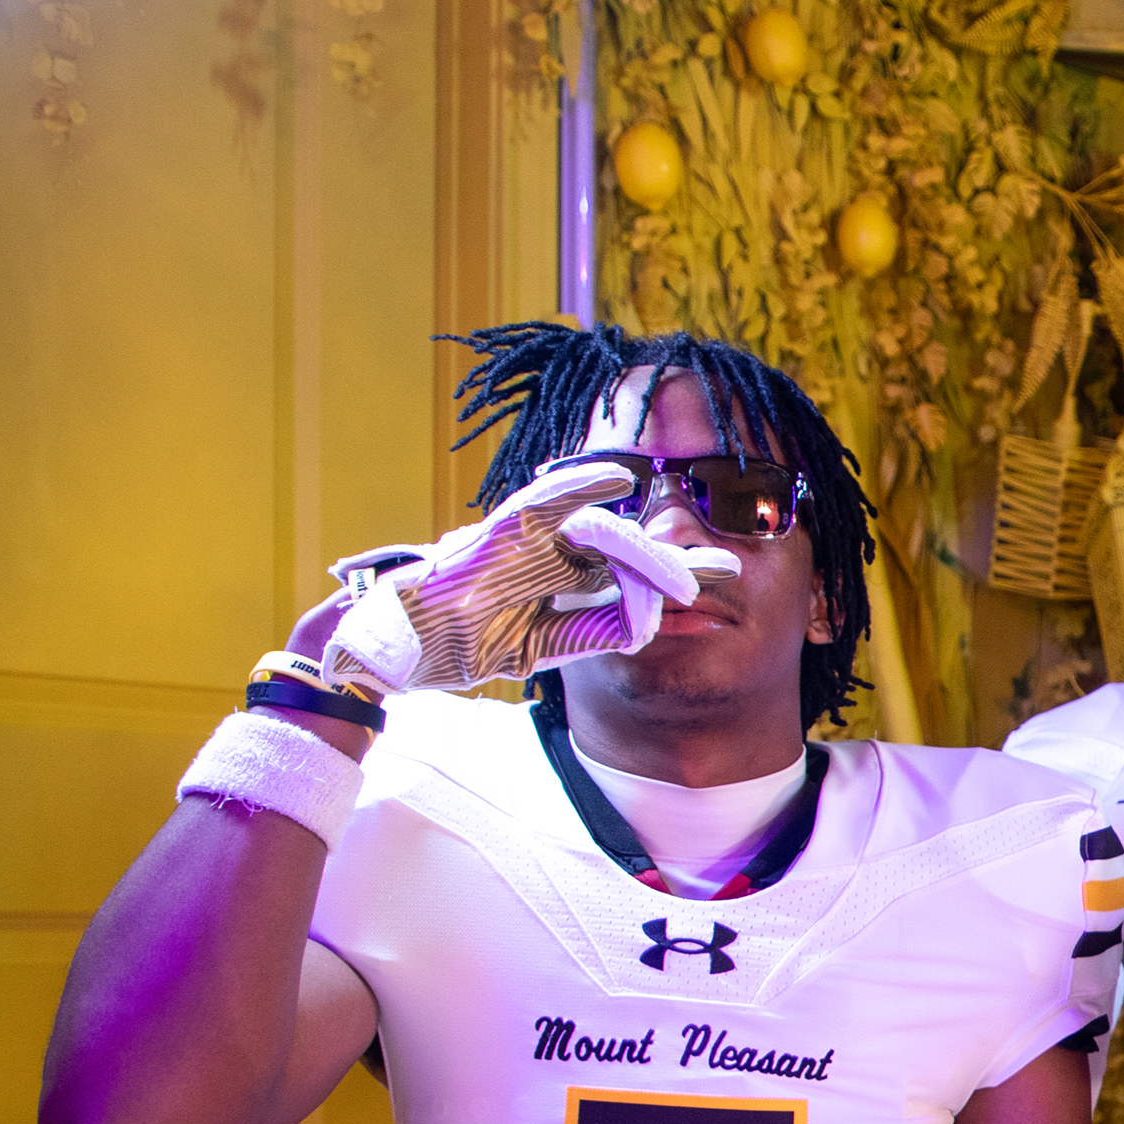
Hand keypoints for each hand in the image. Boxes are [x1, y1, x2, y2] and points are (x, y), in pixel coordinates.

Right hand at [321, 459, 726, 697]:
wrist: (394, 644)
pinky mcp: (498, 528)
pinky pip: (542, 499)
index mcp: (563, 585)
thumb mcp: (540, 647)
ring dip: (643, 534)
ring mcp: (526, 541)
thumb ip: (591, 632)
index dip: (674, 583)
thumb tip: (651, 623)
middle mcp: (552, 557)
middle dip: (675, 560)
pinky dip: (578, 483)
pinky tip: (618, 477)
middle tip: (730, 569)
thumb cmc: (459, 644)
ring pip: (596, 528)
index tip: (720, 592)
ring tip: (689, 541)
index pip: (630, 580)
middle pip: (625, 551)